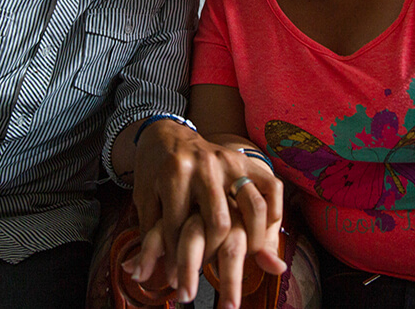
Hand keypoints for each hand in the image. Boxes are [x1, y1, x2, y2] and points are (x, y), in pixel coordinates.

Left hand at [129, 120, 284, 300]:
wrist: (166, 134)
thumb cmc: (153, 172)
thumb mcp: (144, 198)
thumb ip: (149, 235)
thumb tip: (140, 276)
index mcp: (174, 174)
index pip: (179, 227)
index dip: (176, 259)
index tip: (178, 281)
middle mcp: (204, 166)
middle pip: (219, 223)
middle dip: (213, 255)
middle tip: (208, 272)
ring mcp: (228, 161)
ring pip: (250, 206)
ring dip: (251, 238)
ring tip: (244, 257)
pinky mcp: (243, 159)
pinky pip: (270, 185)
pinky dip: (275, 208)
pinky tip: (267, 228)